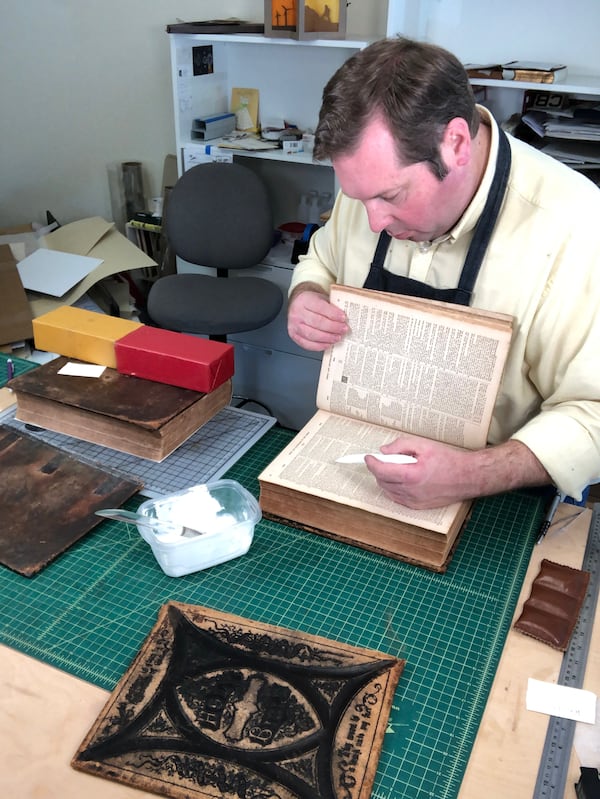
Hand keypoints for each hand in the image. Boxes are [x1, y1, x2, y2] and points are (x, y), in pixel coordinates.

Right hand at [288, 287, 348, 350]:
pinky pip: (307, 344)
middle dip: (333, 327)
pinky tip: (328, 344)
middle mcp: (297, 313)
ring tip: (337, 337)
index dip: (333, 314)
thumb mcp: (321, 298)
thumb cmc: (311, 302)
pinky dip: (319, 346)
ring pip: (312, 334)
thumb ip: (331, 307)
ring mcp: (294, 325)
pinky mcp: (294, 336)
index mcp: (305, 300)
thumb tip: (344, 318)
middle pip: (317, 322)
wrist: (297, 304)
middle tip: (343, 329)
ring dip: (327, 338)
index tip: (343, 318)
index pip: (321, 308)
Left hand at [365, 437, 549, 509]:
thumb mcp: (423, 445)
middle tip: (385, 459)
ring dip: (386, 479)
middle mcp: (411, 492)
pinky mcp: (418, 507)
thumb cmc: (449, 460)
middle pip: (381, 481)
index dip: (371, 462)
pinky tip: (403, 478)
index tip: (368, 456)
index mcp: (411, 475)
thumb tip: (384, 451)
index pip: (381, 470)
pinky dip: (394, 488)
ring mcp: (414, 502)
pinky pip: (397, 498)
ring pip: (388, 491)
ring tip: (397, 468)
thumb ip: (401, 446)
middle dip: (379, 469)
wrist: (467, 477)